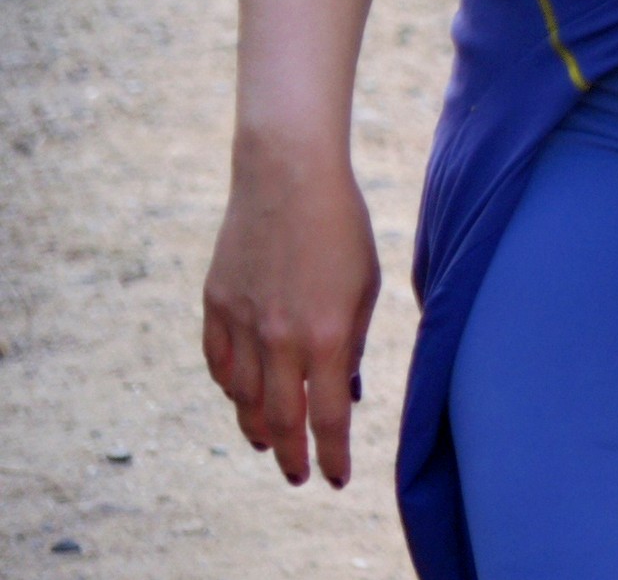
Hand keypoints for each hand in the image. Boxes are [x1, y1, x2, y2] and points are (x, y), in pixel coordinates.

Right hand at [201, 127, 380, 487]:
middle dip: (291, 454)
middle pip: (279, 419)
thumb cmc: (341, 226)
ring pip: (241, 397)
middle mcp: (280, 339)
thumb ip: (352, 341)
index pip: (329, 417)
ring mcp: (242, 324)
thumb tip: (343, 387)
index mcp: (327, 336)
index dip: (332, 454)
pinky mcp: (215, 305)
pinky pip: (218, 363)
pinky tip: (240, 397)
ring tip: (269, 442)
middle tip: (298, 475)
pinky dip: (229, 387)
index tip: (335, 478)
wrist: (287, 176)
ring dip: (255, 427)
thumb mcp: (365, 285)